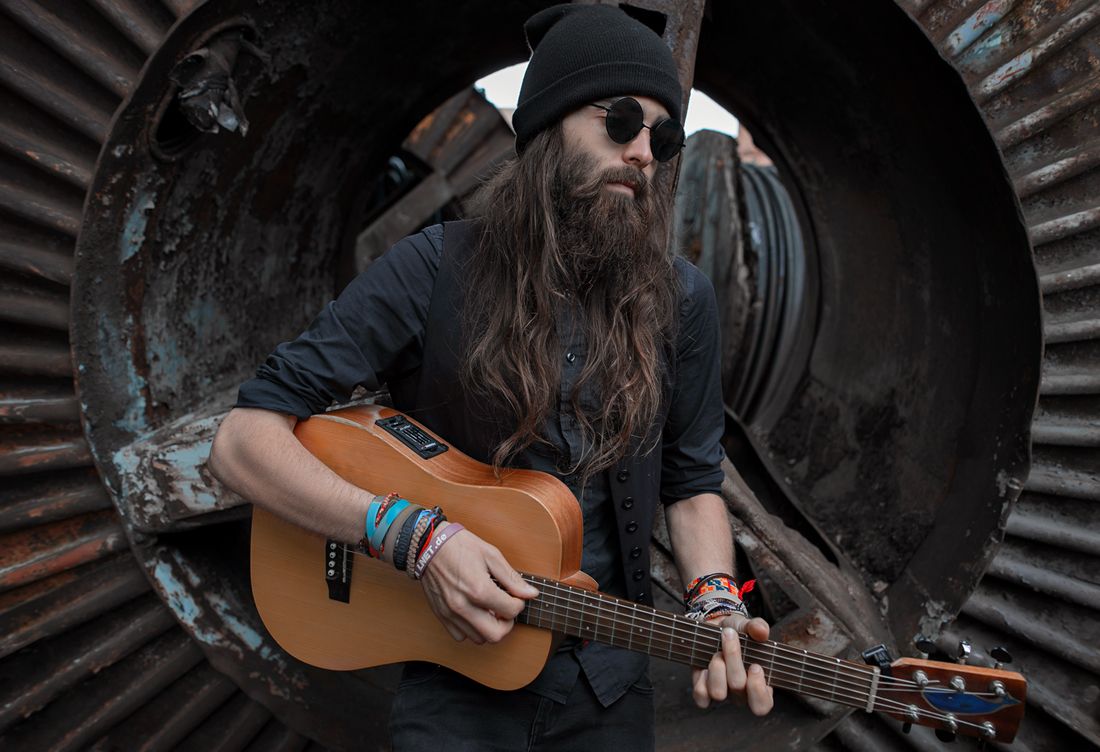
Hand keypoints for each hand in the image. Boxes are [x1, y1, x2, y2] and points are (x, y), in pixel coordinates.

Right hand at [419, 530, 538, 643]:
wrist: (428, 545)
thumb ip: (511, 578)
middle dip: (507, 623)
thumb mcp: (491, 555)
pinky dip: (471, 629)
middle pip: (496, 635)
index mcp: (479, 589)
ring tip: (489, 610)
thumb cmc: (460, 546)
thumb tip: (530, 593)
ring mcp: (451, 613)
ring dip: (489, 627)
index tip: (515, 596)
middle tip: (505, 608)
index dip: (519, 603)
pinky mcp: (441, 615)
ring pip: (478, 638)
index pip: (511, 611)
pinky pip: (460, 636)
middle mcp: (464, 606)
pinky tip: (474, 613)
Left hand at [691, 614, 773, 714]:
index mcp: (759, 684)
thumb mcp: (748, 626)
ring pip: (718, 693)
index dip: (758, 689)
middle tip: (730, 636)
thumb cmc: (737, 631)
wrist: (714, 629)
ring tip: (717, 651)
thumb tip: (761, 631)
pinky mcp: (703, 690)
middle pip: (738, 688)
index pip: (763, 704)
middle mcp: (740, 693)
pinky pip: (701, 695)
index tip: (755, 666)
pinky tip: (705, 663)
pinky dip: (701, 678)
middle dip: (733, 660)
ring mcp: (722, 692)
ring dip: (717, 668)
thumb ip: (758, 627)